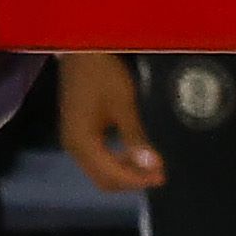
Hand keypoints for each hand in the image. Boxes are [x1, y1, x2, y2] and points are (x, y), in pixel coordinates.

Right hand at [56, 50, 163, 194]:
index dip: (137, 179)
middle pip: (102, 179)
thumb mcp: (123, 105)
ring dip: (124, 172)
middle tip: (159, 174)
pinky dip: (115, 162)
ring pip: (98, 171)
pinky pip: (96, 159)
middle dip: (130, 180)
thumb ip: (135, 138)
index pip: (111, 175)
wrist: (81, 54)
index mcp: (83, 143)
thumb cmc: (103, 76)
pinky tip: (132, 153)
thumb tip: (152, 165)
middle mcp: (74, 149)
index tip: (162, 177)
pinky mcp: (76, 135)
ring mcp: (73, 142)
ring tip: (150, 165)